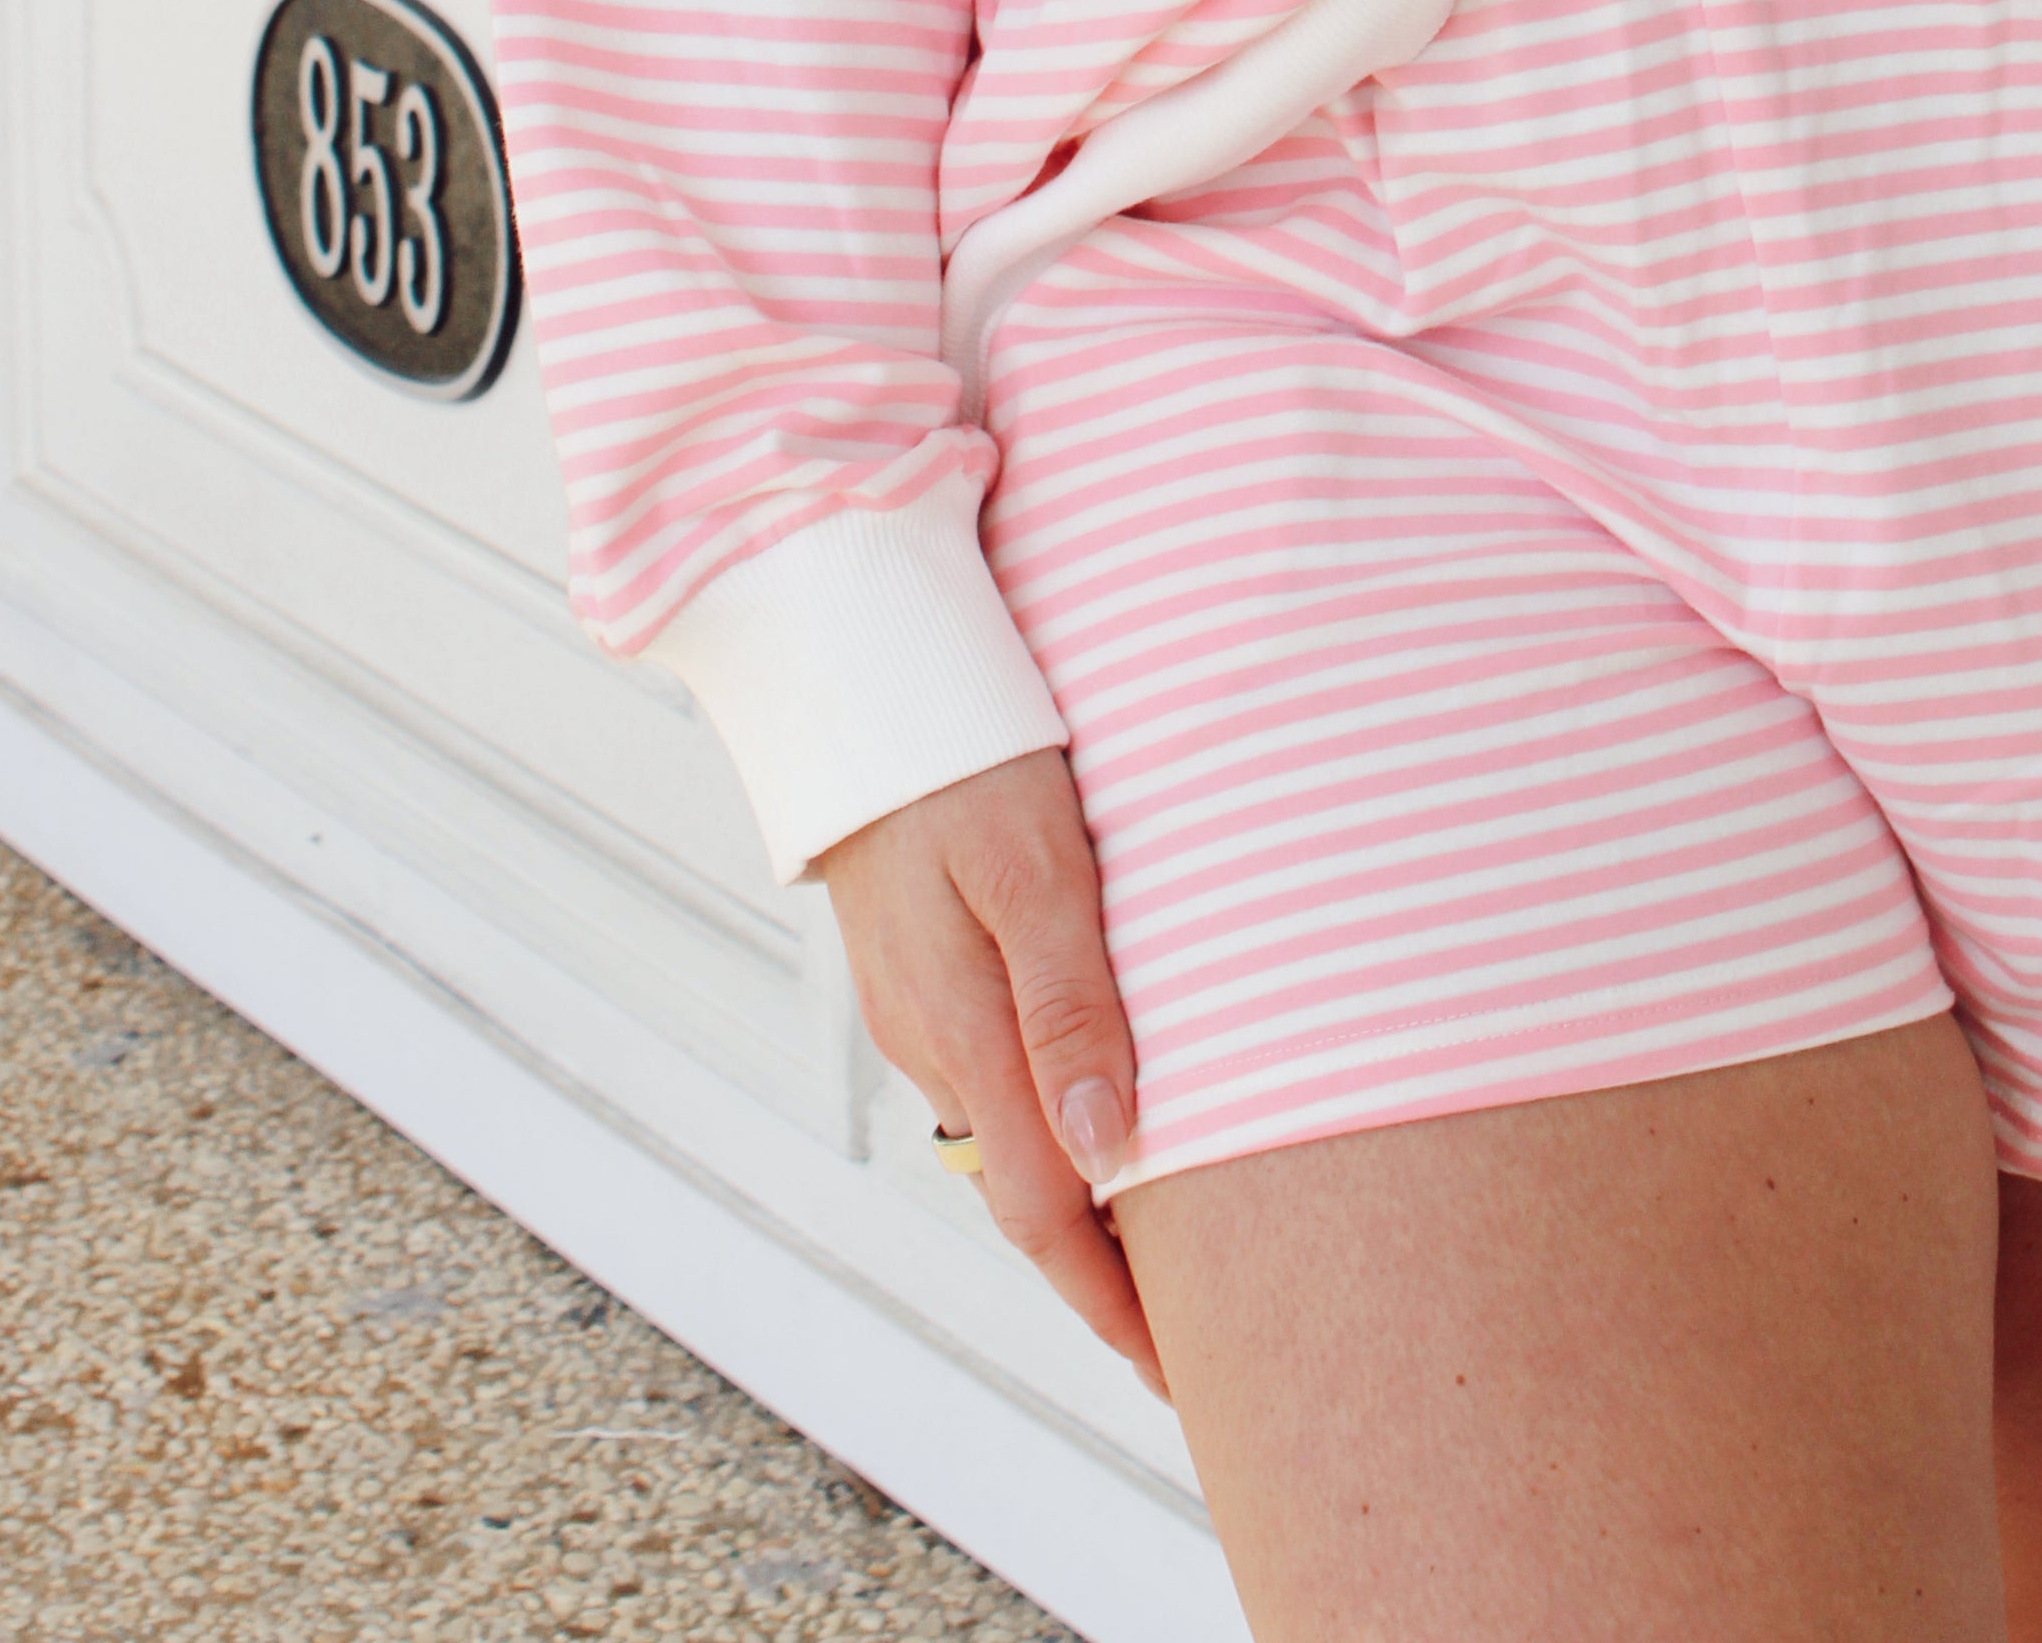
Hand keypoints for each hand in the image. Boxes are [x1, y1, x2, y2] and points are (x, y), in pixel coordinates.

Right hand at [813, 750, 1160, 1384]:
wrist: (854, 669)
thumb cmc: (964, 750)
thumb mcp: (1036, 866)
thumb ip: (1071, 1007)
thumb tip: (1110, 1155)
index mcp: (963, 1030)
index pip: (1047, 1215)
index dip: (1113, 1304)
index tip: (1177, 1372)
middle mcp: (931, 1041)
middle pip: (1026, 1195)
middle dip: (1102, 1273)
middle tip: (1188, 1332)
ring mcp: (917, 1009)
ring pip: (1008, 1137)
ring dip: (1076, 1197)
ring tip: (1163, 1237)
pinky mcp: (918, 970)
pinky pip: (989, 1077)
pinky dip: (1047, 1122)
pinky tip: (1095, 1111)